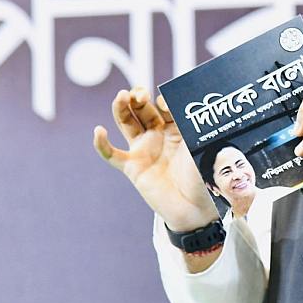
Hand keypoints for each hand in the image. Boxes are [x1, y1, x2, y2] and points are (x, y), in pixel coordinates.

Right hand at [93, 87, 219, 232]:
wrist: (197, 209)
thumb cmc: (204, 178)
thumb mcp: (201, 147)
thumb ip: (194, 127)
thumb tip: (186, 107)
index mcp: (178, 128)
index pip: (164, 106)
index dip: (163, 101)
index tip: (166, 105)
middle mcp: (159, 135)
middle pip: (142, 109)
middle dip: (139, 97)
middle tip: (139, 94)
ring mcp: (144, 150)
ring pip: (127, 123)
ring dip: (120, 108)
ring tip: (121, 96)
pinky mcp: (132, 168)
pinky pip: (112, 155)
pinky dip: (102, 144)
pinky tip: (98, 131)